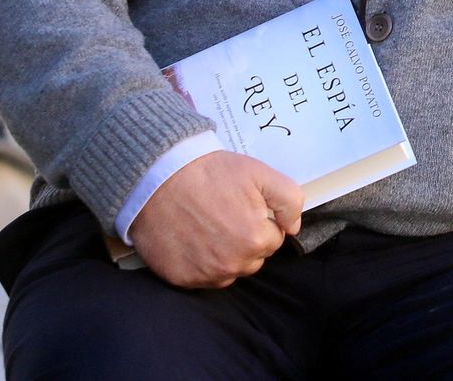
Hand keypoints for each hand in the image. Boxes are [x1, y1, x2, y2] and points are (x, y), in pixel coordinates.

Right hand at [128, 152, 301, 288]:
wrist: (159, 177)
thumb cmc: (210, 173)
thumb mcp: (260, 173)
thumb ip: (289, 200)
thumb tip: (293, 227)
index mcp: (255, 240)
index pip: (273, 240)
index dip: (261, 221)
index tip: (244, 206)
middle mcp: (232, 264)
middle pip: (253, 259)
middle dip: (246, 240)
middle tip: (225, 215)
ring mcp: (205, 274)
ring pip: (229, 270)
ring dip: (226, 254)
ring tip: (209, 226)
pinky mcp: (181, 279)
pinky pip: (203, 278)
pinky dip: (201, 263)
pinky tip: (193, 239)